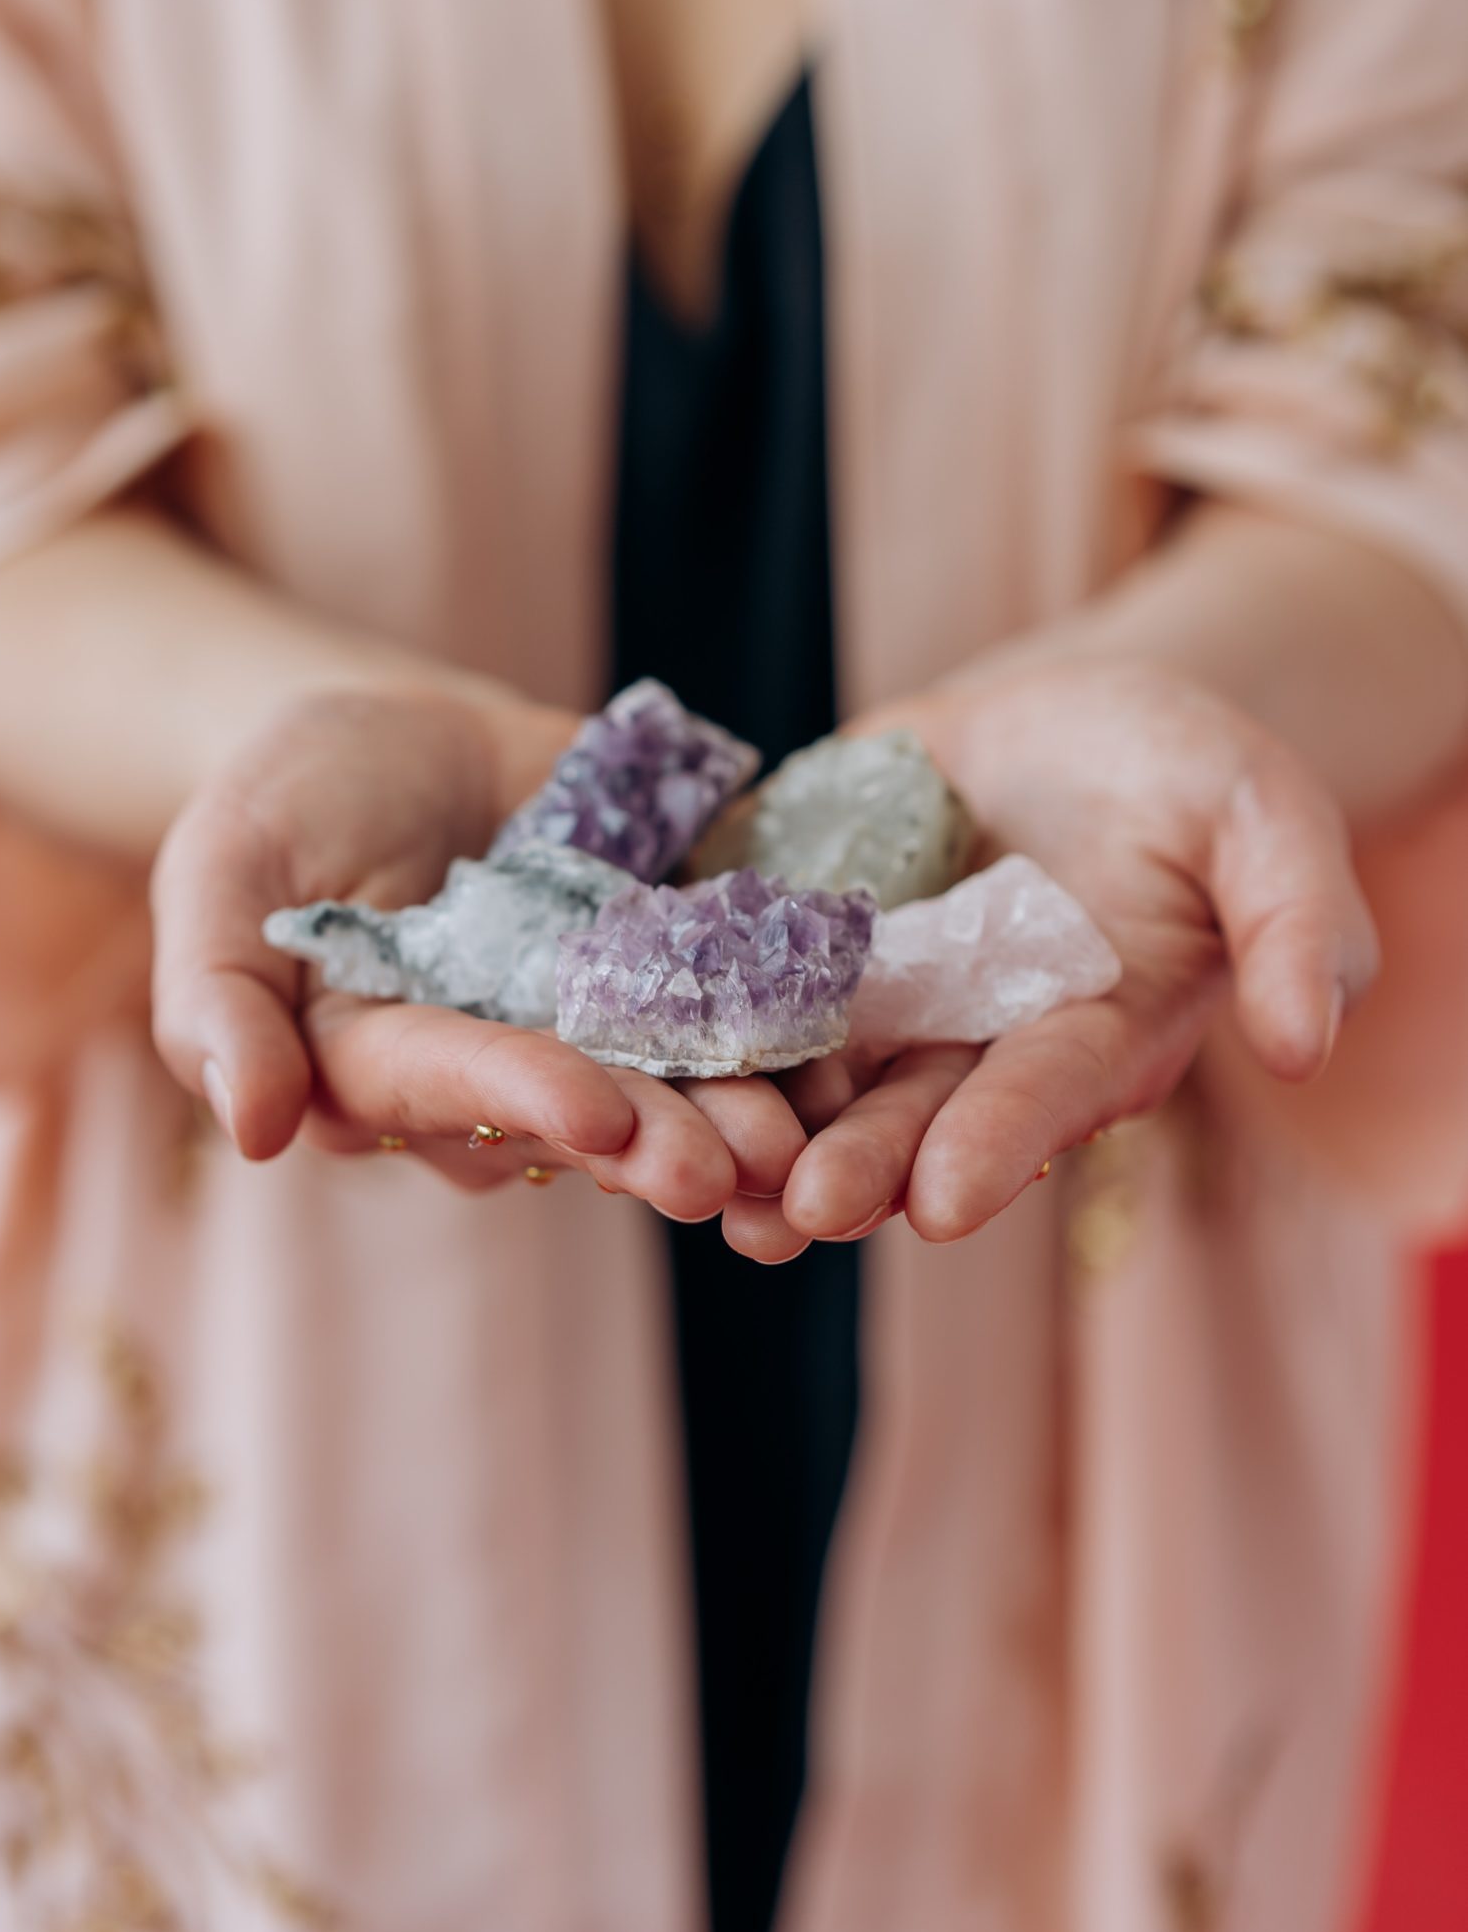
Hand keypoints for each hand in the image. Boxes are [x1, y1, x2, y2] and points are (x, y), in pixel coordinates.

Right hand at [151, 686, 805, 1208]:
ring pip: (672, 1084)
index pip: (451, 1085)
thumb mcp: (222, 868)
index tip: (597, 1115)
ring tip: (808, 1138)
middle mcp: (497, 1074)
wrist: (396, 736)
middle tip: (741, 1165)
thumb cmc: (285, 803)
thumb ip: (220, 999)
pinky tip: (854, 1054)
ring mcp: (589, 1030)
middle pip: (581, 1114)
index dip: (524, 1096)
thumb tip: (252, 1130)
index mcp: (382, 1066)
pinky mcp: (664, 974)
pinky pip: (732, 1005)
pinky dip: (792, 1033)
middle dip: (662, 1140)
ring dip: (741, 1117)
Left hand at [722, 661, 1378, 1260]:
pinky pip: (740, 977)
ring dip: (759, 1132)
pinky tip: (628, 1050)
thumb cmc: (1188, 770)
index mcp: (1089, 1034)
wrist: (1073, 715)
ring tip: (695, 1181)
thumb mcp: (1263, 815)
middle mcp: (975, 1041)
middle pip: (911, 1114)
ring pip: (812, 1077)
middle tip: (795, 1216)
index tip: (942, 1198)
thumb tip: (1303, 1047)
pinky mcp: (802, 931)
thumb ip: (1294, 924)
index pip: (1041, 1096)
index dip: (996, 1144)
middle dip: (855, 1165)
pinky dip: (690, 1017)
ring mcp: (882, 995)